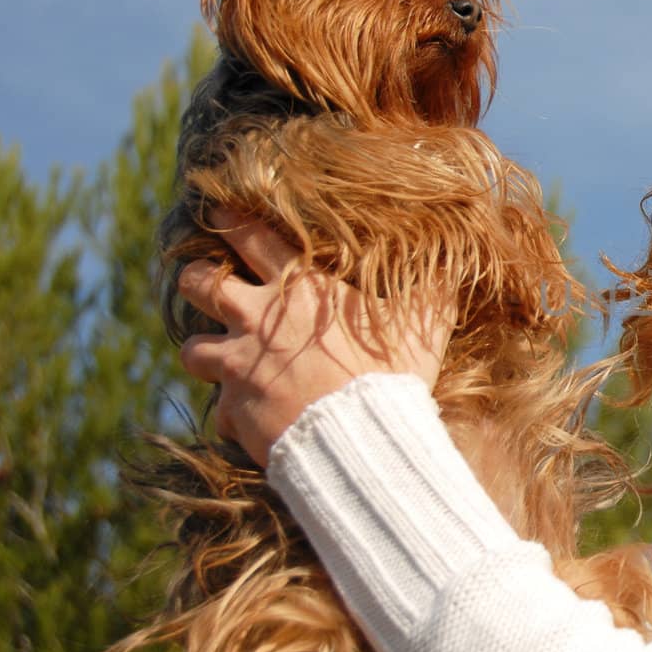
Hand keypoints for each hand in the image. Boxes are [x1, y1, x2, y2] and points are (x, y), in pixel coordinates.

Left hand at [178, 210, 454, 466]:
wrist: (361, 437)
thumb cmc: (392, 372)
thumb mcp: (424, 322)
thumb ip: (434, 290)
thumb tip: (459, 264)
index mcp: (299, 287)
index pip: (249, 236)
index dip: (228, 220)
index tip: (218, 214)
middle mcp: (257, 319)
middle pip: (199, 283)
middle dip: (198, 280)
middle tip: (208, 286)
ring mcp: (239, 366)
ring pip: (192, 347)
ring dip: (206, 351)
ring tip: (218, 358)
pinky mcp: (233, 410)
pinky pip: (219, 409)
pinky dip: (232, 412)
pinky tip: (249, 418)